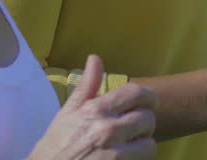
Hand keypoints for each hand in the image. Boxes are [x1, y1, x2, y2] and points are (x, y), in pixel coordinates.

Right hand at [28, 54, 157, 159]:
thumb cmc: (56, 142)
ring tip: (131, 144)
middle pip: (147, 118)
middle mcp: (107, 129)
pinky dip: (139, 158)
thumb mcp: (68, 111)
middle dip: (144, 123)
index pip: (135, 93)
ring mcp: (115, 153)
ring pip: (149, 143)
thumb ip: (87, 85)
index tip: (148, 102)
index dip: (148, 97)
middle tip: (135, 128)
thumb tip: (95, 58)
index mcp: (96, 110)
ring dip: (143, 143)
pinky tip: (126, 157)